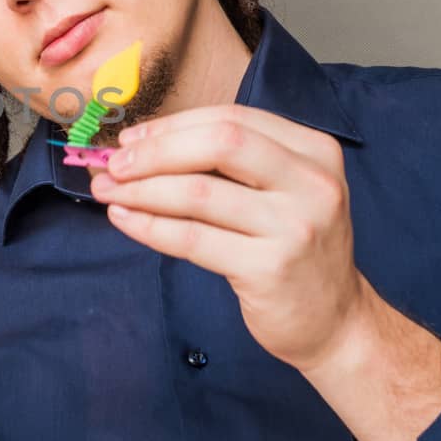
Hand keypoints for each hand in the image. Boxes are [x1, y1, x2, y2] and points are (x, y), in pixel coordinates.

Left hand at [89, 104, 375, 372]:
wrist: (333, 321)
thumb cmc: (292, 250)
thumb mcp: (281, 192)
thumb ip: (230, 166)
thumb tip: (143, 146)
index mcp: (314, 151)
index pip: (233, 119)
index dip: (174, 126)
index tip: (132, 140)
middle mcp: (312, 183)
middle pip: (219, 144)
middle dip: (156, 151)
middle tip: (113, 165)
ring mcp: (295, 226)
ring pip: (199, 192)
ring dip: (141, 190)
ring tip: (107, 192)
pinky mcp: (270, 269)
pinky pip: (194, 239)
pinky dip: (150, 227)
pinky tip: (124, 220)